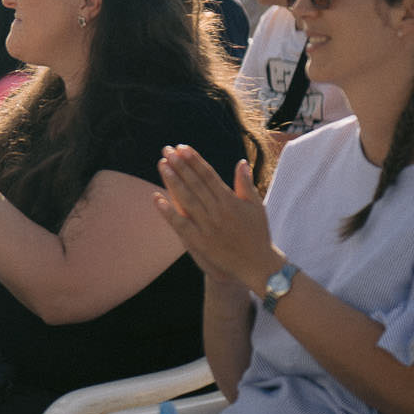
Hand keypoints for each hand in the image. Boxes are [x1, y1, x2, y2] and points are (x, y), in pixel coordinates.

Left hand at [153, 145, 278, 290]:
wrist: (256, 265)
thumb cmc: (257, 233)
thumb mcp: (256, 206)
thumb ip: (245, 184)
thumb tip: (241, 162)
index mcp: (231, 201)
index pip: (208, 176)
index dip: (195, 161)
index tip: (183, 148)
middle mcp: (218, 212)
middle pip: (195, 184)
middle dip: (180, 165)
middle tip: (167, 150)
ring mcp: (208, 227)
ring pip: (186, 200)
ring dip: (173, 181)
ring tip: (162, 164)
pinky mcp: (200, 242)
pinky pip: (180, 224)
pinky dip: (167, 211)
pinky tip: (156, 198)